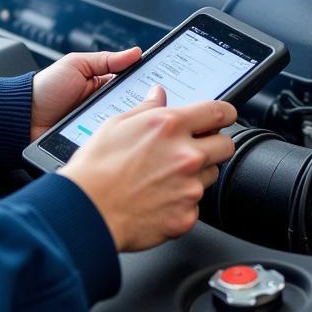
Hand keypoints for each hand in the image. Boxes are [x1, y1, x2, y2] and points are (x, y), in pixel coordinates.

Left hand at [29, 47, 141, 141]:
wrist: (23, 116)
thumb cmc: (46, 88)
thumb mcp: (76, 65)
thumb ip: (106, 59)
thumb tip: (135, 52)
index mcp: (103, 85)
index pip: (133, 85)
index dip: (147, 84)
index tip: (161, 83)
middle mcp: (104, 105)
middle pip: (132, 106)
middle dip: (142, 105)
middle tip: (152, 103)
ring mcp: (98, 124)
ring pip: (123, 125)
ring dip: (129, 122)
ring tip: (134, 119)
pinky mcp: (91, 141)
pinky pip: (108, 140)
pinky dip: (113, 138)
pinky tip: (118, 135)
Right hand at [58, 86, 236, 251]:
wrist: (86, 212)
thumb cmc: (95, 169)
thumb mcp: (116, 124)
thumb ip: (146, 108)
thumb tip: (158, 95)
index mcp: (170, 126)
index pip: (219, 112)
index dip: (225, 113)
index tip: (223, 117)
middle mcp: (186, 155)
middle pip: (226, 145)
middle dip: (213, 145)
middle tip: (191, 150)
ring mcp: (189, 188)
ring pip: (210, 176)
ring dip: (196, 174)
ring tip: (164, 177)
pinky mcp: (186, 216)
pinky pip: (195, 206)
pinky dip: (182, 203)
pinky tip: (159, 199)